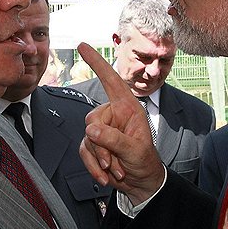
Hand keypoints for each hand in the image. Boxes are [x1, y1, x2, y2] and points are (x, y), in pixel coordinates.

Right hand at [76, 42, 165, 203]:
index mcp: (127, 108)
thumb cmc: (144, 161)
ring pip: (87, 139)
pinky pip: (84, 151)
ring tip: (117, 169)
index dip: (97, 63)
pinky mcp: (93, 144)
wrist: (141, 182)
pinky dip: (94, 166)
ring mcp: (102, 130)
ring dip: (101, 159)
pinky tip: (105, 176)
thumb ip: (113, 139)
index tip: (83, 46)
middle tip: (116, 162)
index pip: (110, 80)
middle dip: (103, 146)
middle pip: (92, 120)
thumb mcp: (134, 150)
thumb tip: (91, 129)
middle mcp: (113, 115)